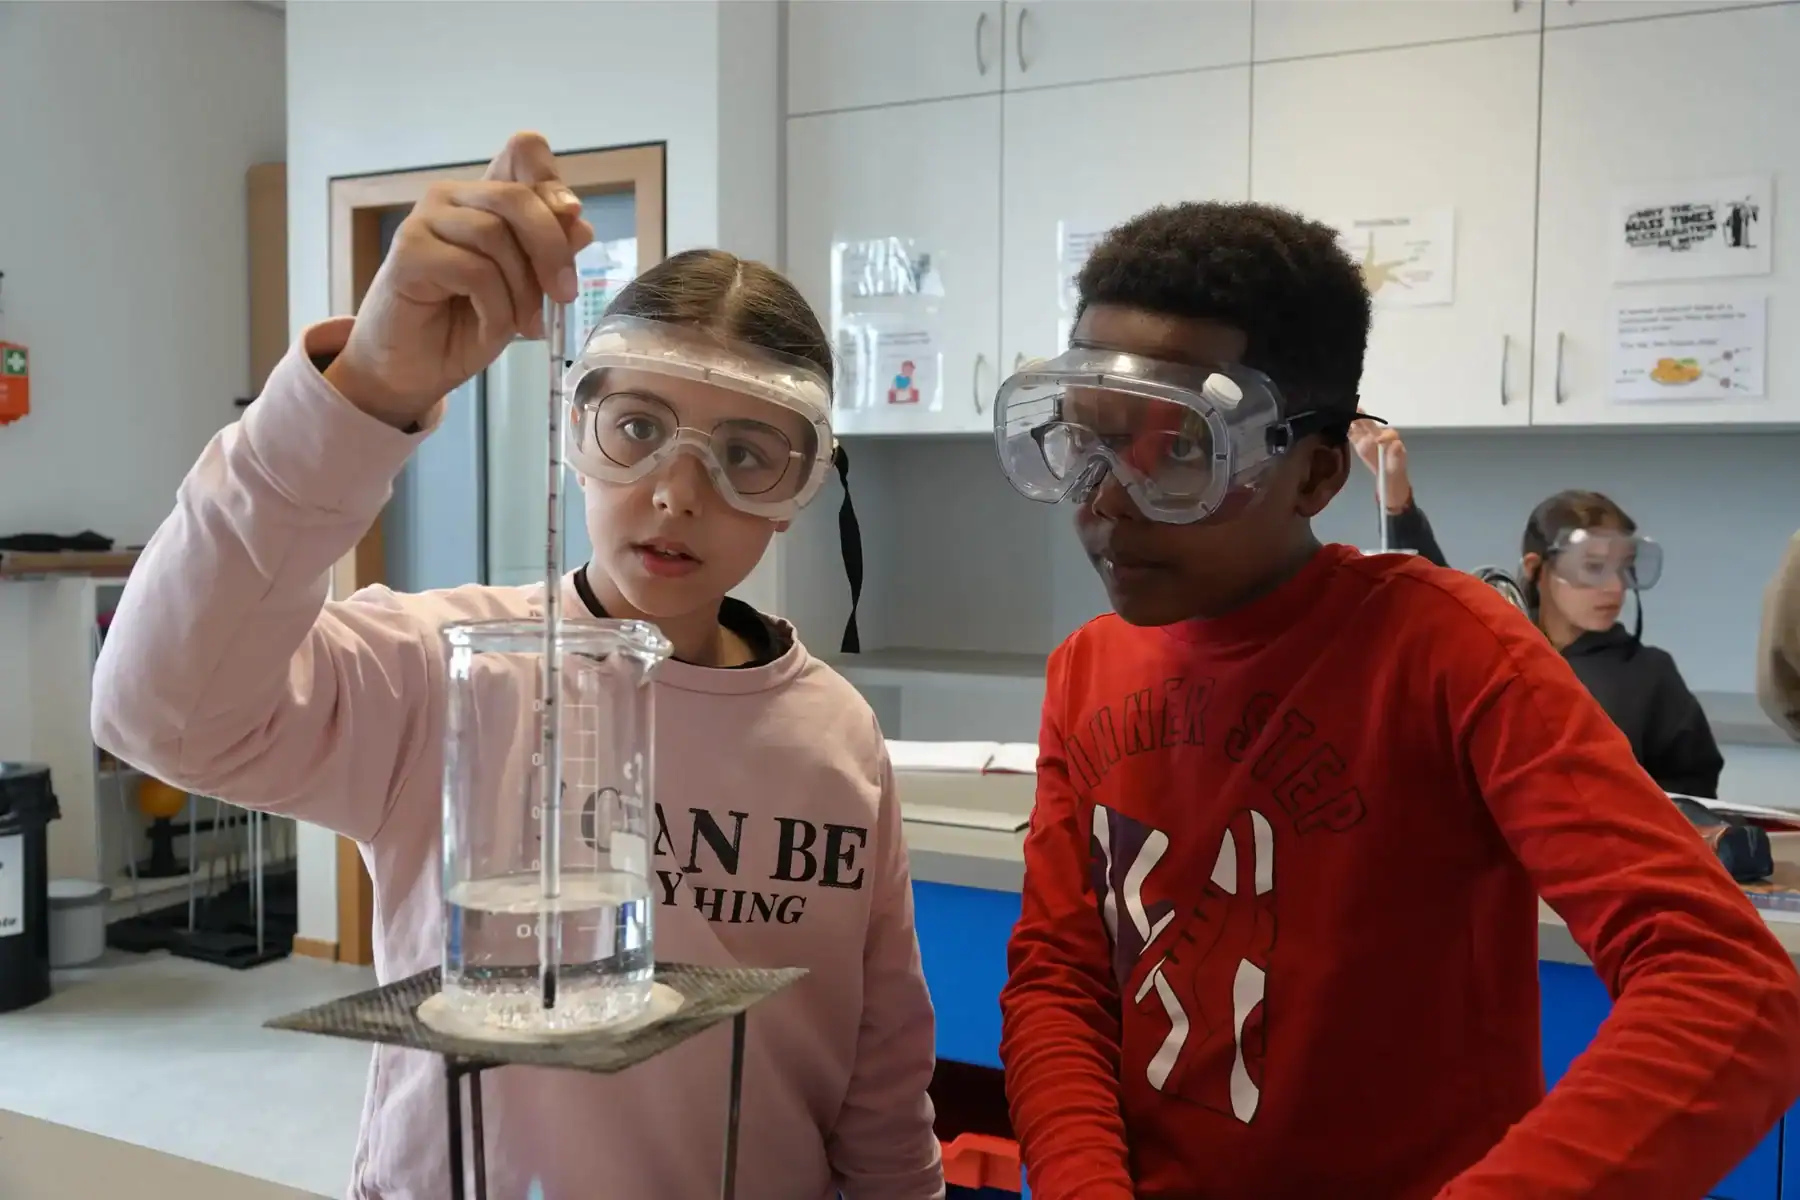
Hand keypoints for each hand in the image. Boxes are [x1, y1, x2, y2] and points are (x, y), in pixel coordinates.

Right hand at [327, 132, 595, 427]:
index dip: (553, 179)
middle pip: (517, 197)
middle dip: (551, 249)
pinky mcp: (409, 252)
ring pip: (497, 236)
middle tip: (565, 295)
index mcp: (485, 199)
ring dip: (522, 290)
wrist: (412, 370)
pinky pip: (474, 271)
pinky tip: (491, 329)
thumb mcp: (524, 291)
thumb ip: (547, 254)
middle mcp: (453, 198)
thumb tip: (580, 224)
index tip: (572, 215)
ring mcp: (426, 220)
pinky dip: (496, 308)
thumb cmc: (465, 326)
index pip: (523, 150)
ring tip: (524, 325)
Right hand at [1347, 412, 1413, 513]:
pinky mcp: (1361, 448)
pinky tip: (1339, 425)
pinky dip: (1347, 430)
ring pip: (1361, 429)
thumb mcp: (1397, 470)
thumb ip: (1396, 458)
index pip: (1387, 434)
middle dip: (1363, 417)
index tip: (1377, 440)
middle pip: (1371, 425)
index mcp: (1392, 443)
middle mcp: (1381, 439)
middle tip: (1354, 408)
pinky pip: (1353, 437)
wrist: (1390, 488)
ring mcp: (1370, 442)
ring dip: (1353, 421)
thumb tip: (1396, 444)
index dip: (1381, 435)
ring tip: (1343, 412)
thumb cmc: (1394, 479)